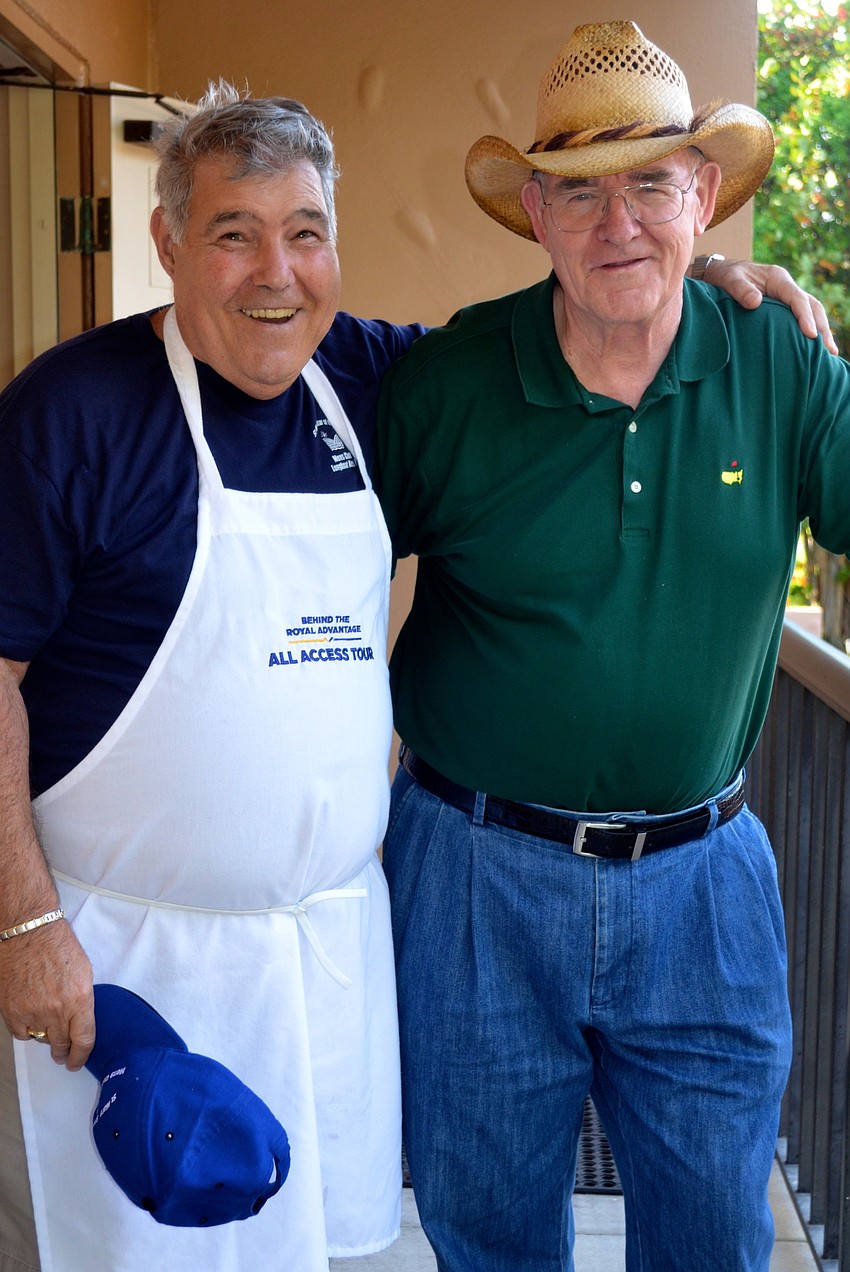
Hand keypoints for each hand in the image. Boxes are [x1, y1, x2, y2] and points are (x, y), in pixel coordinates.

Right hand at [0, 920, 94, 1070]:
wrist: (28, 933)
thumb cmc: (57, 945)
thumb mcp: (83, 972)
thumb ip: (82, 1000)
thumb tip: (79, 1020)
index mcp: (80, 999)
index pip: (84, 1040)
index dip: (81, 1056)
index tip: (77, 1062)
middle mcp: (57, 1009)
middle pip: (61, 1044)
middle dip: (63, 1052)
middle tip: (63, 1055)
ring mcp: (33, 1012)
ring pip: (42, 1039)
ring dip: (46, 1038)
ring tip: (48, 1030)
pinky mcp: (13, 1011)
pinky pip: (22, 1033)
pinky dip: (27, 1029)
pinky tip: (31, 1020)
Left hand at [705, 259, 837, 354]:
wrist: (722, 273)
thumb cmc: (726, 277)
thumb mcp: (729, 280)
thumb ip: (740, 290)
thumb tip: (755, 303)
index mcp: (777, 278)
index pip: (797, 298)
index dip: (805, 316)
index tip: (810, 334)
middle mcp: (786, 287)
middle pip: (812, 306)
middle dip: (822, 327)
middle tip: (829, 350)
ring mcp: (786, 297)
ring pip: (811, 312)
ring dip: (821, 331)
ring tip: (829, 353)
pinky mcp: (783, 307)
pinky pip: (800, 318)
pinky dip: (810, 332)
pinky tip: (814, 349)